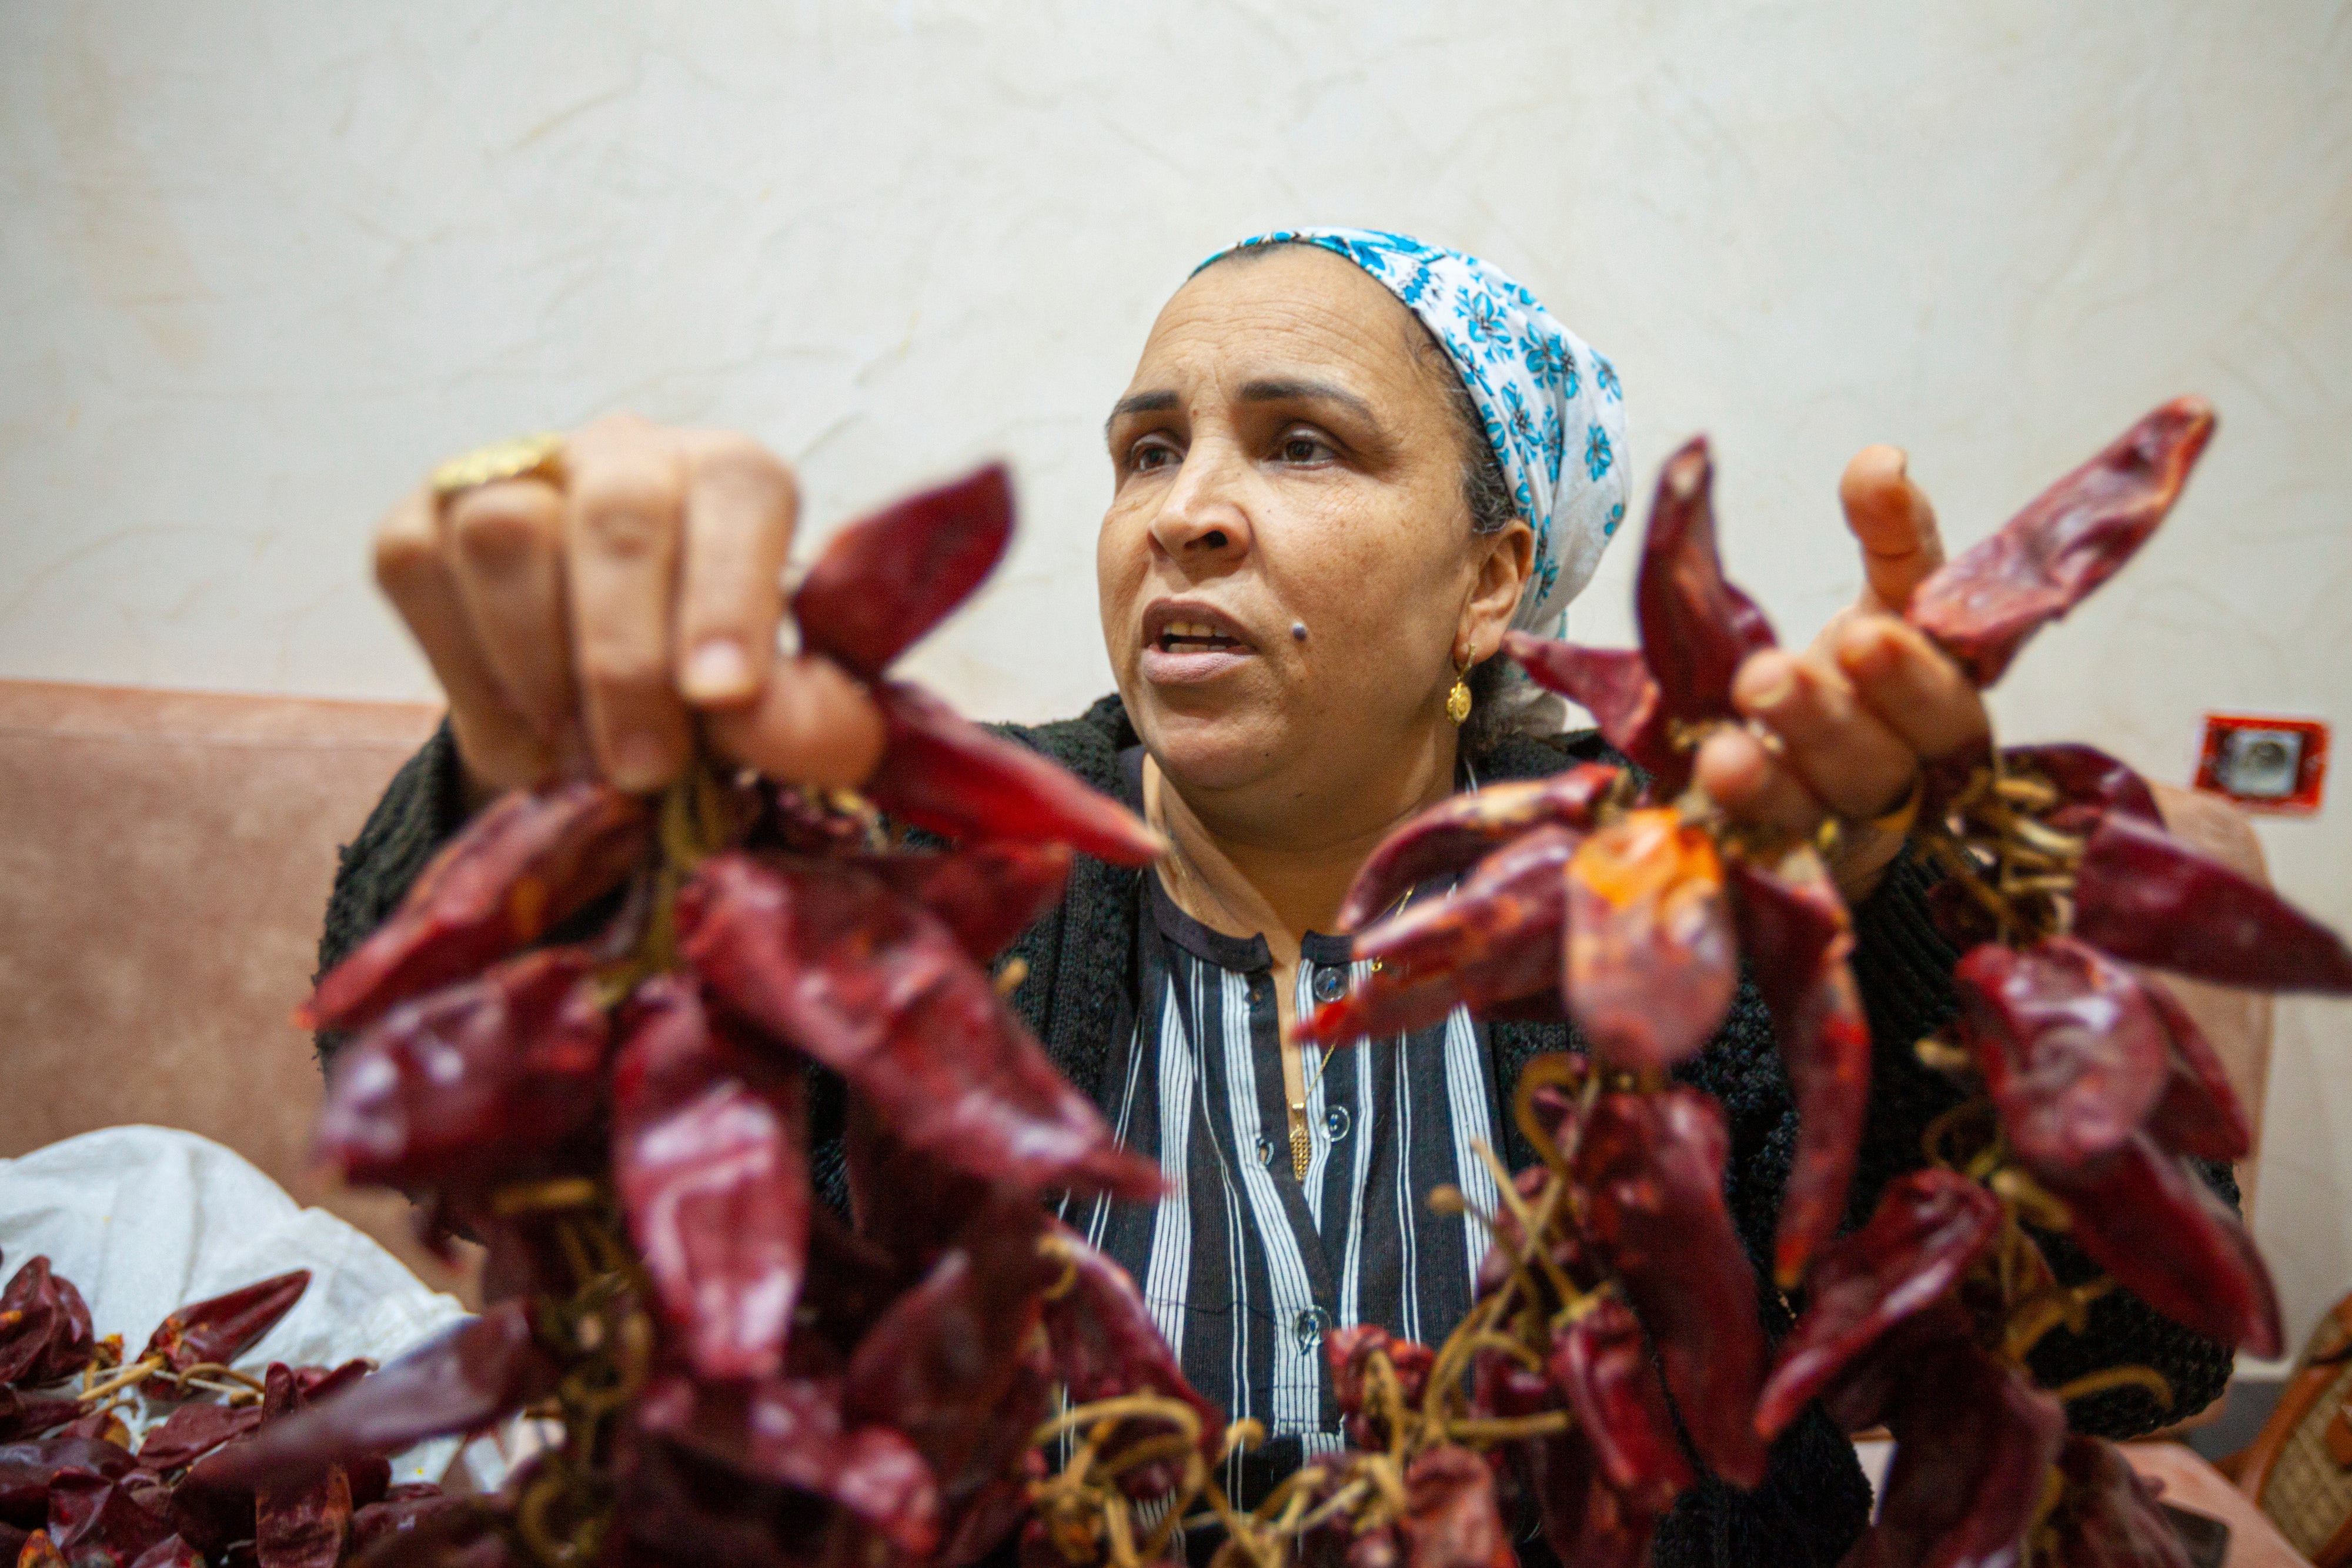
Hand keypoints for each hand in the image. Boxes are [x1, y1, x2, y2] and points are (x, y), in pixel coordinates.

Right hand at [372, 414, 884, 803]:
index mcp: (730, 478)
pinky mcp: (418, 525)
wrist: (605, 724)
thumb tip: (755, 718)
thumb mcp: (795, 723)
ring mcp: (510, 479)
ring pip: (506, 534)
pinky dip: (466, 674)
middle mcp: (622, 455)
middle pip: (619, 514)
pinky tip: (522, 732)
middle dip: (627, 659)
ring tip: (582, 755)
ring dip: (541, 666)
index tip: (724, 698)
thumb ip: (816, 724)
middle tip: (644, 766)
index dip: (729, 594)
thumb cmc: (716, 702)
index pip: (738, 493)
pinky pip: (418, 571)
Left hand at [1694, 445, 1990, 902]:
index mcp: (1951, 683)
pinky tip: (1714, 776)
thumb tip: (1883, 463)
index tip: (1864, 631)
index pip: (1955, 661)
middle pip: (1908, 740)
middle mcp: (1923, 753)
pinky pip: (1781, 832)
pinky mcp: (1809, 848)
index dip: (1918, 651)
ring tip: (1727, 743)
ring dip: (1786, 759)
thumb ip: (1892, 534)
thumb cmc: (1854, 678)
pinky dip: (1749, 805)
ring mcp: (1866, 810)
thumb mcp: (1882, 600)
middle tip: (1768, 679)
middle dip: (1842, 710)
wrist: (1811, 779)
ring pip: (1843, 790)